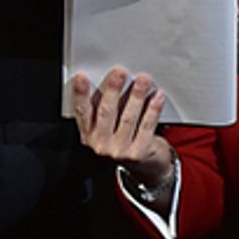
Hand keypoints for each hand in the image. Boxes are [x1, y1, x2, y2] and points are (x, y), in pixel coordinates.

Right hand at [70, 67, 171, 185]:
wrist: (145, 165)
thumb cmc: (123, 138)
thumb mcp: (107, 127)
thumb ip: (104, 108)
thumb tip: (112, 79)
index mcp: (89, 134)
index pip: (82, 111)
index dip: (80, 94)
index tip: (81, 78)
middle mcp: (101, 144)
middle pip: (106, 113)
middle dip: (112, 90)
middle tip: (119, 73)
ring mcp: (120, 151)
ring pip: (128, 118)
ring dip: (136, 96)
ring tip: (142, 80)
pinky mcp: (139, 152)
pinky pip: (147, 126)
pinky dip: (153, 109)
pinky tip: (157, 96)